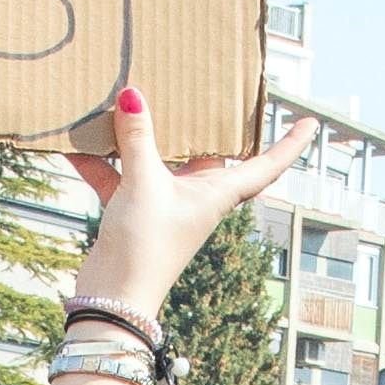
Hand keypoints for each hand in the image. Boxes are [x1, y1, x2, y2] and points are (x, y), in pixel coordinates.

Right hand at [65, 87, 313, 320]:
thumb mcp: (143, 184)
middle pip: (208, 150)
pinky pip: (120, 174)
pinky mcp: (133, 210)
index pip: (266, 166)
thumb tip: (133, 95)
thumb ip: (138, 138)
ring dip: (140, 133)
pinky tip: (75, 140)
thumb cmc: (146, 247)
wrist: (114, 297)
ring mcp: (164, 202)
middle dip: (205, 122)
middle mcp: (197, 196)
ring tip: (126, 97)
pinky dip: (101, 161)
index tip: (310, 123)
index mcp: (217, 192)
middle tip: (208, 86)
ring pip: (158, 157)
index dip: (289, 145)